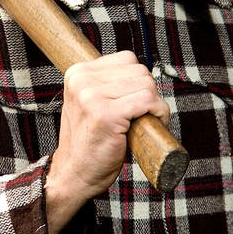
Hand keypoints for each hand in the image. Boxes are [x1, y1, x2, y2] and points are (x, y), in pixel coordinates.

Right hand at [45, 51, 168, 233]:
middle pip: (139, 71)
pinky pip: (147, 101)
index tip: (136, 101)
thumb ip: (108, 83)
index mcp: (78, 72)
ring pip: (146, 84)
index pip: (127, 59)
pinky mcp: (106, 115)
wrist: (74, 174)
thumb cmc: (90, 141)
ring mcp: (91, 96)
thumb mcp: (90, 102)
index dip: (139, 81)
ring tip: (145, 121)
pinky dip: (158, 112)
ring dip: (155, 104)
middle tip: (142, 115)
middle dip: (148, 92)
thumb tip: (144, 73)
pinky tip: (152, 124)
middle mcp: (82, 80)